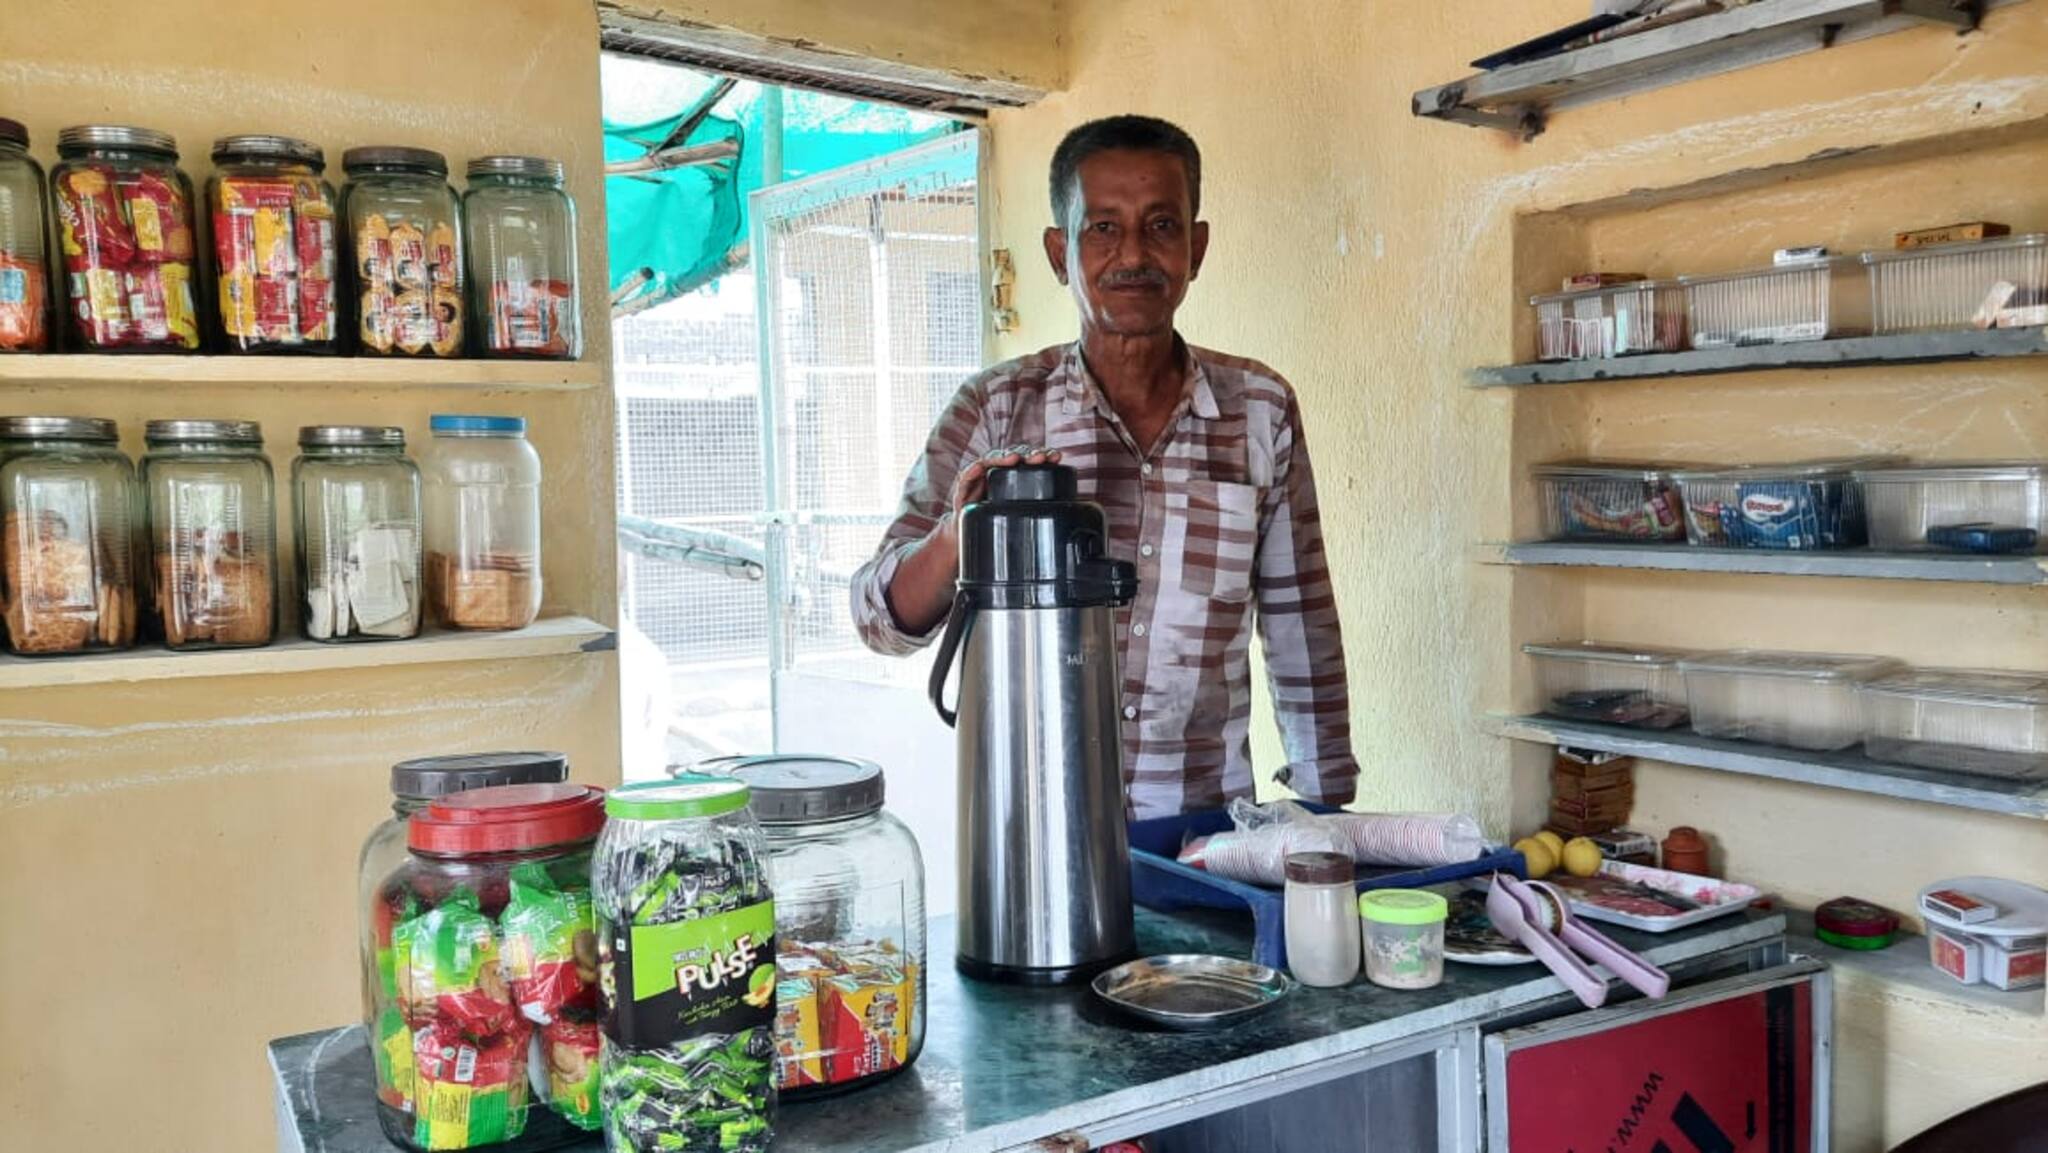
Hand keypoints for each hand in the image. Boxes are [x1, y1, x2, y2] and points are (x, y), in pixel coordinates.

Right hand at [941, 445, 1061, 545]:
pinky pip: (966, 478)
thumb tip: (1067, 513)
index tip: (1056, 456)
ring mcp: (979, 480)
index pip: (1028, 462)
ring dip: (1002, 458)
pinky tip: (979, 468)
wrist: (967, 538)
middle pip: (1011, 458)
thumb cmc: (995, 527)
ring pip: (990, 462)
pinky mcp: (962, 490)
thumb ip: (1036, 512)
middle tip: (1040, 457)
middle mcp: (996, 475)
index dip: (1042, 456)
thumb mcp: (1019, 519)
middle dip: (1026, 454)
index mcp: (1012, 480)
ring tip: (1013, 458)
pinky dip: (972, 471)